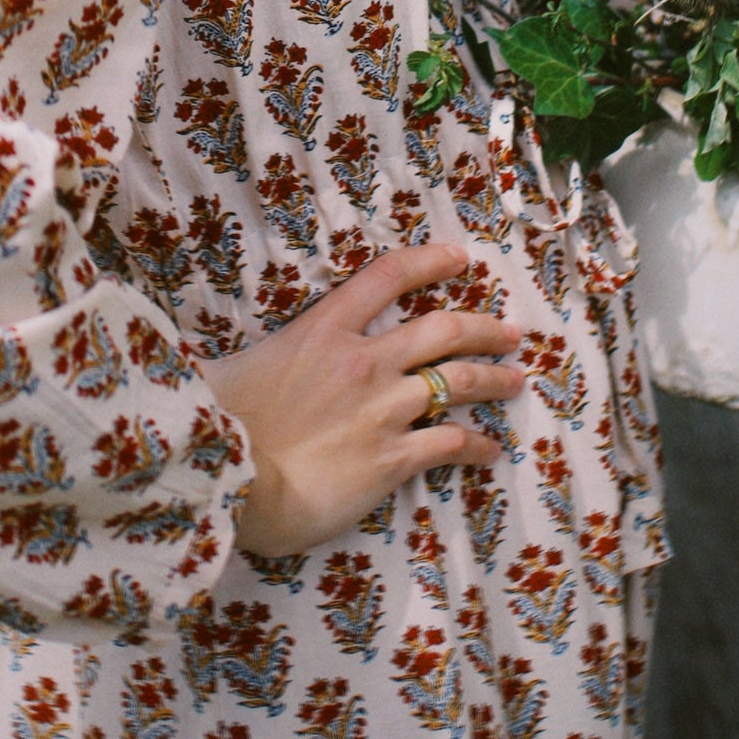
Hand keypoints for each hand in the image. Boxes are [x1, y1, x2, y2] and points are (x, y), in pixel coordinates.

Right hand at [197, 242, 521, 554]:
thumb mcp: (237, 364)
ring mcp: (383, 408)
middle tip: (510, 331)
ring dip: (494, 379)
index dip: (430, 262)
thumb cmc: (221, 421)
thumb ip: (261, 354)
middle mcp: (364, 360)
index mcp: (324, 328)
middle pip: (443, 329)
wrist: (232, 479)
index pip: (388, 276)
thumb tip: (241, 354)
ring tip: (516, 379)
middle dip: (484, 327)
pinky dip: (478, 446)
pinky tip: (491, 450)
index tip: (461, 259)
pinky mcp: (393, 458)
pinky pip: (450, 444)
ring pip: (459, 382)